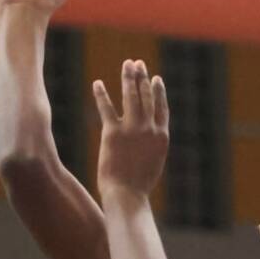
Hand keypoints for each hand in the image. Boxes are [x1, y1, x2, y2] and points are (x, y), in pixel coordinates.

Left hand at [94, 60, 169, 196]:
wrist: (128, 195)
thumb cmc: (140, 185)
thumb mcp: (153, 163)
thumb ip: (152, 146)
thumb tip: (148, 140)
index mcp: (162, 137)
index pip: (162, 108)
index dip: (159, 91)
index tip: (156, 79)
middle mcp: (149, 129)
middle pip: (147, 97)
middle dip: (143, 78)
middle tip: (138, 64)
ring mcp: (132, 130)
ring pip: (131, 97)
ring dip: (128, 78)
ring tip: (127, 64)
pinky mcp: (113, 133)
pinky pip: (106, 108)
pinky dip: (101, 94)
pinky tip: (97, 83)